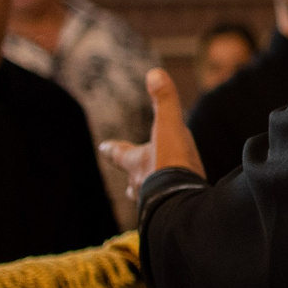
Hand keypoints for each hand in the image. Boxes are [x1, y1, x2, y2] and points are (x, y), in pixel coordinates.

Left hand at [100, 69, 203, 200]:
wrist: (184, 202)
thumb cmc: (171, 163)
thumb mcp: (169, 126)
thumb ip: (164, 100)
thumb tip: (154, 73)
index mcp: (137, 162)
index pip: (120, 154)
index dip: (112, 149)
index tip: (104, 147)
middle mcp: (142, 184)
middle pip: (131, 182)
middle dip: (132, 179)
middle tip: (130, 181)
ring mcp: (155, 203)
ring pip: (147, 199)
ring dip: (149, 195)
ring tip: (154, 197)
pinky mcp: (172, 215)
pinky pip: (168, 210)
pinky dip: (170, 207)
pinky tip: (178, 208)